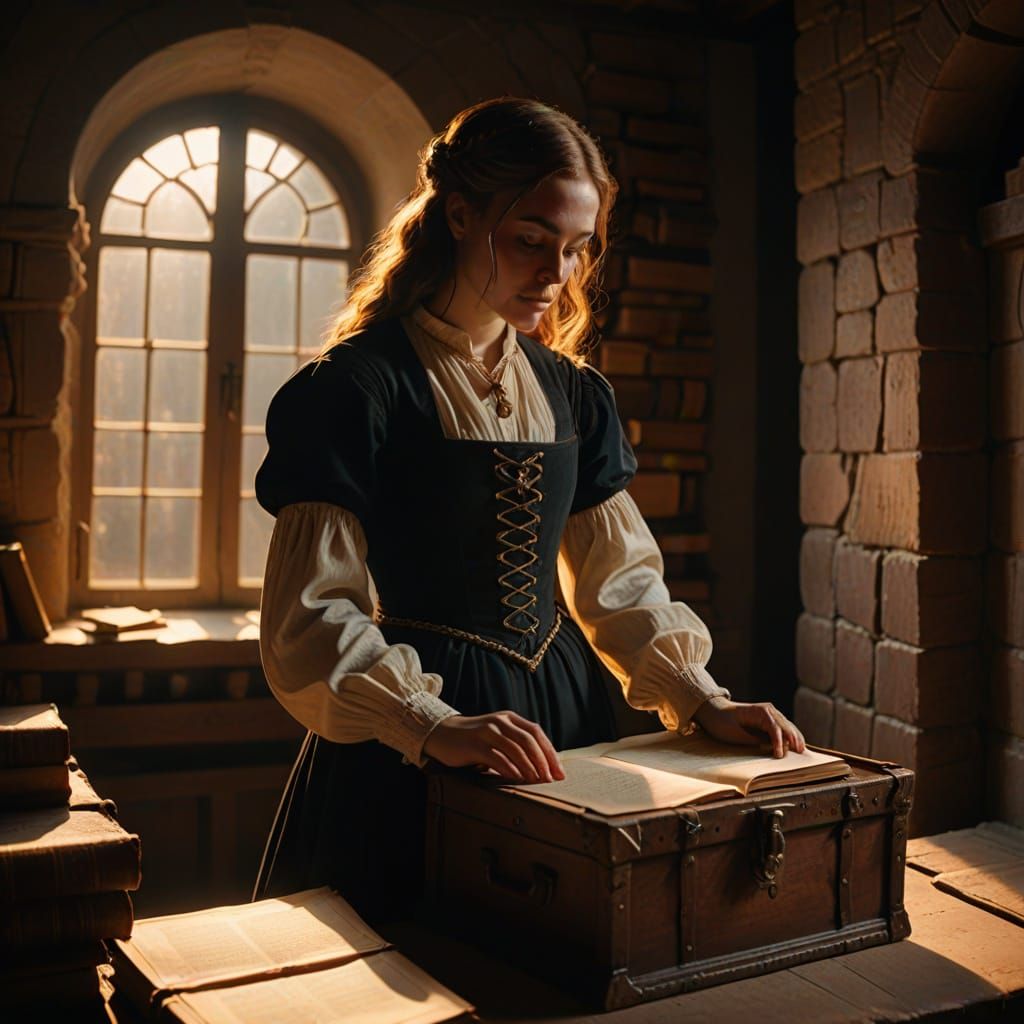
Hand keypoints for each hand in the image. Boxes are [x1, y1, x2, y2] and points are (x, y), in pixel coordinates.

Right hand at [422, 711, 565, 782]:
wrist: (442, 734)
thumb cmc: (475, 740)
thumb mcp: (498, 736)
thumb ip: (516, 744)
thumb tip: (543, 767)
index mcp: (510, 718)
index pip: (536, 733)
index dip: (550, 752)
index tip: (559, 772)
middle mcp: (500, 721)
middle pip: (529, 740)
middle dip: (543, 761)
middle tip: (551, 779)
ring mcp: (487, 731)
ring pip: (515, 748)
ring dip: (529, 766)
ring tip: (537, 781)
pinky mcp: (474, 744)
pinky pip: (496, 756)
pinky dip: (509, 768)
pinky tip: (516, 778)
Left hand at [693, 698, 805, 758]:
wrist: (712, 710)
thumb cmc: (720, 721)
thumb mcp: (734, 734)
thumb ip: (753, 740)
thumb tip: (769, 747)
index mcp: (760, 711)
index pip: (774, 728)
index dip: (779, 742)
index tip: (778, 755)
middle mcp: (768, 710)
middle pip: (785, 726)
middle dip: (793, 739)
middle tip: (800, 753)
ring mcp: (769, 714)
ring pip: (787, 726)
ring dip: (794, 737)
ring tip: (802, 749)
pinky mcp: (767, 719)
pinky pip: (782, 727)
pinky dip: (790, 735)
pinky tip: (796, 743)